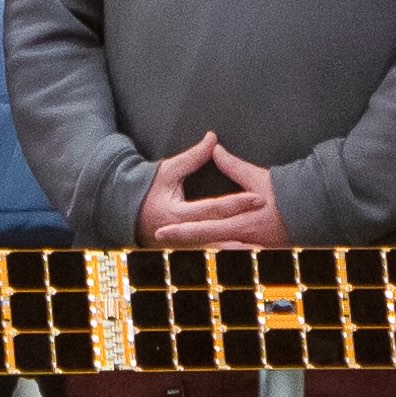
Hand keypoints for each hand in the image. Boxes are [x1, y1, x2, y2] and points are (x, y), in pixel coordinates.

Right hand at [137, 138, 285, 252]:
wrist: (126, 215)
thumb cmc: (148, 191)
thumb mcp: (168, 171)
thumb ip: (193, 157)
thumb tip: (212, 139)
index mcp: (177, 214)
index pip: (214, 208)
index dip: (238, 203)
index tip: (259, 198)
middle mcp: (182, 235)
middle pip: (219, 236)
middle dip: (245, 236)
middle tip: (269, 235)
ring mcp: (185, 246)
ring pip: (217, 252)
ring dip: (238, 253)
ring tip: (261, 252)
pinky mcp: (188, 252)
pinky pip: (212, 256)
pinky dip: (229, 257)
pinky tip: (247, 256)